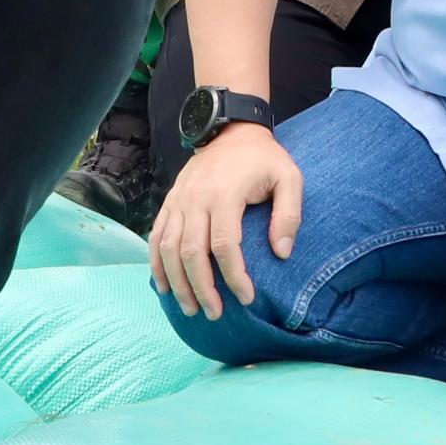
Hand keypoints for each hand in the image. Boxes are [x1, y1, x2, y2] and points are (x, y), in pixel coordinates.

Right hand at [150, 121, 298, 318]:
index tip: (247, 298)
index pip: (224, 245)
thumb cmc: (263, 159)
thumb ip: (289, 215)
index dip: (234, 276)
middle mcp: (196, 199)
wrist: (231, 130)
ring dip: (177, 283)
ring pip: (169, 249)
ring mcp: (178, 201)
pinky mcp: (170, 202)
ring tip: (191, 309)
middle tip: (215, 314)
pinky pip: (156, 237)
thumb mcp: (289, 178)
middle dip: (202, 288)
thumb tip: (281, 253)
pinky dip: (157, 265)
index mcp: (225, 194)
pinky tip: (165, 287)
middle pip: (191, 253)